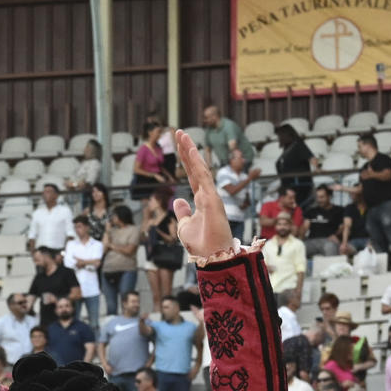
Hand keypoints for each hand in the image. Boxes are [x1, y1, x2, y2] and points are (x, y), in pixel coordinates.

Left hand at [170, 127, 233, 259]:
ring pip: (199, 169)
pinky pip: (203, 178)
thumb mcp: (185, 227)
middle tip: (178, 132)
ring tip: (182, 135)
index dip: (186, 159)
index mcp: (201, 199)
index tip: (179, 144)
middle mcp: (207, 194)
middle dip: (187, 149)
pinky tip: (190, 151)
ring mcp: (210, 195)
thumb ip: (182, 212)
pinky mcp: (212, 200)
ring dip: (190, 151)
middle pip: (195, 167)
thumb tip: (178, 199)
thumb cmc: (201, 245)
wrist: (212, 258)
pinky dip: (197, 164)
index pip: (192, 175)